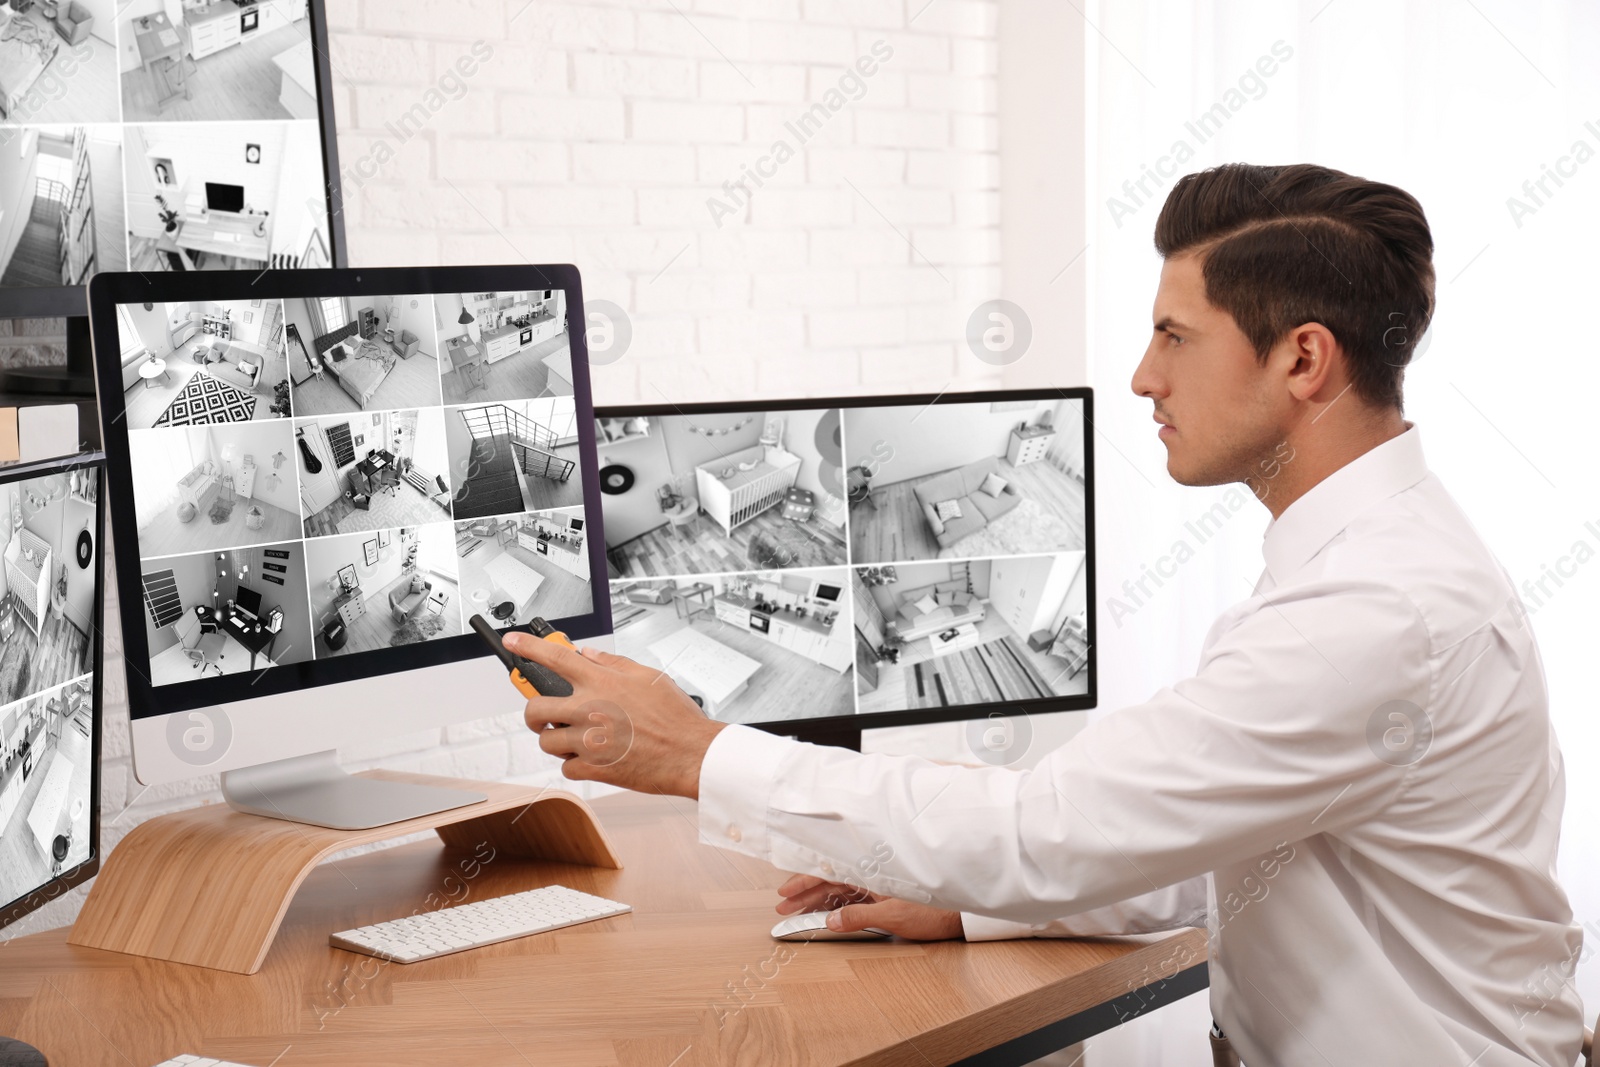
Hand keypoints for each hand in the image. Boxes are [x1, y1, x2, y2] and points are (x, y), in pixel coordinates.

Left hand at [508, 633, 725, 798]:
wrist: (690, 753)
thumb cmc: (676, 717)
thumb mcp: (649, 676)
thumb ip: (613, 663)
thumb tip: (589, 653)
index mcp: (601, 682)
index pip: (554, 656)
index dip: (527, 647)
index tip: (514, 643)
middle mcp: (588, 709)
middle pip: (534, 708)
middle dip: (533, 712)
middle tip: (543, 716)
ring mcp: (587, 741)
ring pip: (545, 742)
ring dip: (554, 740)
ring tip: (574, 739)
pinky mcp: (593, 768)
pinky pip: (565, 768)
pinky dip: (574, 764)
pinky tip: (591, 758)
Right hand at [776, 874, 963, 940]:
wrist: (963, 916)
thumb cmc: (934, 909)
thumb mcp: (893, 916)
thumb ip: (858, 918)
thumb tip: (829, 922)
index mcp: (870, 870)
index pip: (828, 873)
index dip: (803, 882)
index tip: (784, 892)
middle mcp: (871, 873)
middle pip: (829, 880)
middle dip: (804, 892)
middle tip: (782, 905)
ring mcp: (877, 884)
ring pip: (838, 889)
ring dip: (817, 899)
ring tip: (796, 910)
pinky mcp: (884, 895)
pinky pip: (851, 897)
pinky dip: (834, 904)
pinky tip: (824, 912)